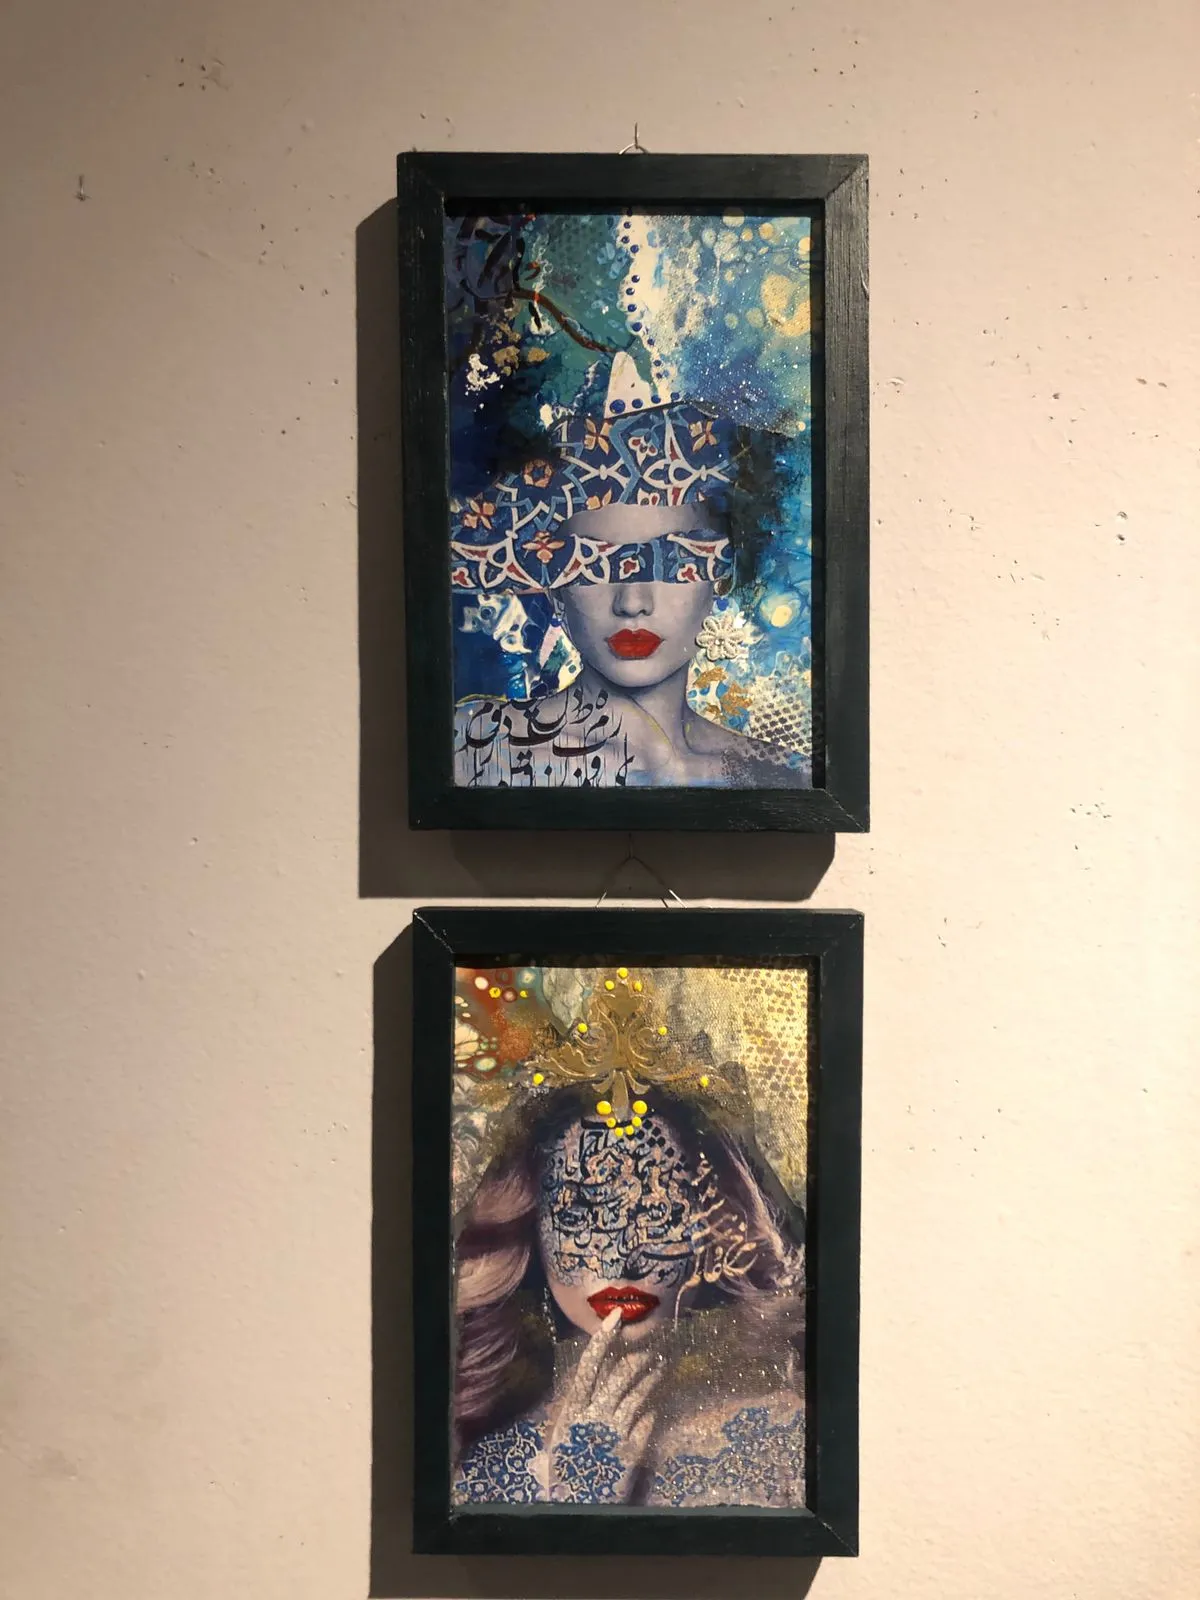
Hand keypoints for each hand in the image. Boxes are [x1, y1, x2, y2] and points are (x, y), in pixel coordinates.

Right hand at [539, 1309, 662, 1502]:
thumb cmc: (561, 1475)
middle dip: (636, 1357)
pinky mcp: (631, 1451)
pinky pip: (646, 1424)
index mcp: (572, 1410)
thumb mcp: (556, 1443)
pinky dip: (651, 1413)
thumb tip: (577, 1394)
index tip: (616, 1317)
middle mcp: (594, 1416)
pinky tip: (656, 1407)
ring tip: (661, 1367)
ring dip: (650, 1378)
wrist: (575, 1510)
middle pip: (618, 1376)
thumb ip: (569, 1416)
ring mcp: (615, 1432)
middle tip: (650, 1346)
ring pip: (637, 1395)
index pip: (589, 1366)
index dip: (603, 1340)